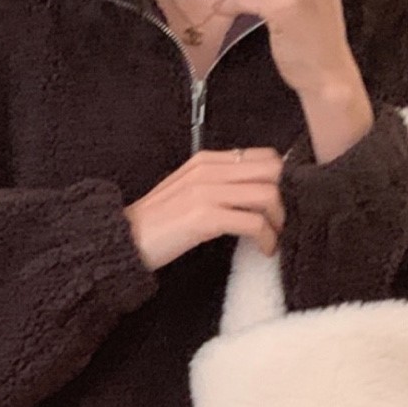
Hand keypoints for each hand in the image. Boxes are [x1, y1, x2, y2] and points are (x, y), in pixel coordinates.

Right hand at [125, 147, 284, 269]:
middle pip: (272, 172)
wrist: (125, 238)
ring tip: (272, 238)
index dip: (278, 181)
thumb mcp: (188, 191)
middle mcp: (209, 170)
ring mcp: (207, 192)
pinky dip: (267, 238)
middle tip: (277, 223)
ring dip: (277, 221)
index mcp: (207, 160)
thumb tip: (249, 192)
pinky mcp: (205, 218)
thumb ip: (217, 184)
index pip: (263, 156)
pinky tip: (264, 249)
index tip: (274, 204)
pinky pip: (253, 223)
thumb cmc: (157, 222)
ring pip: (267, 195)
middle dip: (282, 199)